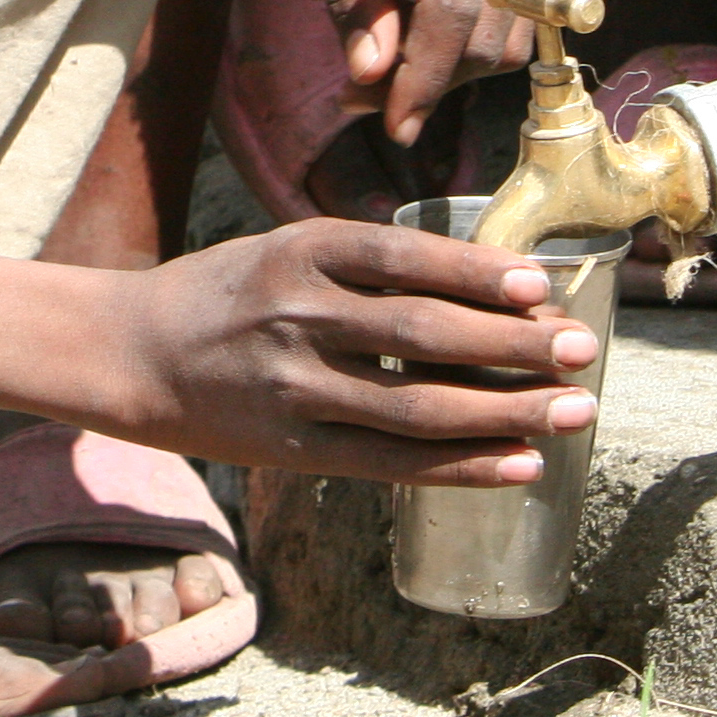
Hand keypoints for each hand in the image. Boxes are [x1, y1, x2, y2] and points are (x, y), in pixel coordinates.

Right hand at [93, 222, 599, 483]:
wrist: (131, 353)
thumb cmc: (230, 294)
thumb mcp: (288, 250)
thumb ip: (370, 266)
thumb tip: (492, 292)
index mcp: (300, 250)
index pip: (405, 259)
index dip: (478, 274)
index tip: (542, 288)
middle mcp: (297, 315)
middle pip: (424, 335)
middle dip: (514, 346)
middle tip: (584, 351)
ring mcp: (293, 388)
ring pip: (418, 407)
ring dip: (506, 411)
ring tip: (573, 412)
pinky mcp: (294, 449)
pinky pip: (392, 464)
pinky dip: (462, 467)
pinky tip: (520, 463)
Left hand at [301, 0, 546, 143]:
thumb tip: (371, 76)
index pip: (453, 11)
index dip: (425, 78)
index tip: (392, 124)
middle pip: (489, 38)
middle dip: (433, 80)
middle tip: (363, 94)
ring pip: (511, 38)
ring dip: (455, 66)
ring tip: (387, 58)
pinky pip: (516, 14)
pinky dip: (473, 38)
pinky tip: (422, 27)